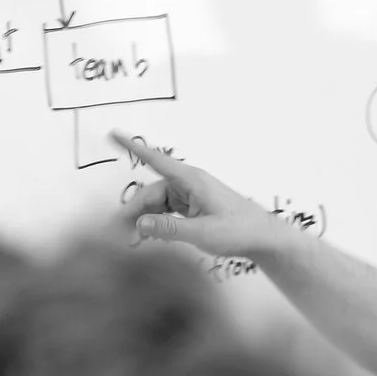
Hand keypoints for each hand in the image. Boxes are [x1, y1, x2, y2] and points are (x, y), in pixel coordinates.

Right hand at [111, 136, 293, 260]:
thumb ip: (169, 228)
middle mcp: (189, 183)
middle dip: (136, 212)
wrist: (263, 237)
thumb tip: (139, 223)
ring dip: (146, 220)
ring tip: (135, 241)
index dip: (133, 147)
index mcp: (191, 180)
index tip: (113, 133)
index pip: (156, 159)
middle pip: (152, 192)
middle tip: (124, 235)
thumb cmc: (238, 230)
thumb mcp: (202, 233)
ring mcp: (192, 195)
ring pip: (158, 203)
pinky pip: (168, 210)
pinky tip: (152, 237)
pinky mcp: (195, 206)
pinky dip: (158, 222)